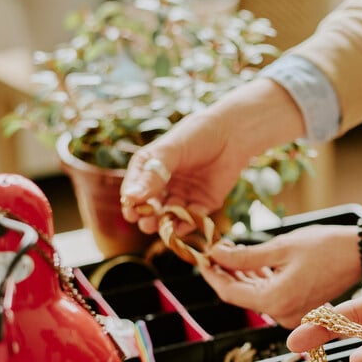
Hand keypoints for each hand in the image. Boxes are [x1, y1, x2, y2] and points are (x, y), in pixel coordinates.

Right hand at [119, 78, 303, 234]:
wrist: (231, 134)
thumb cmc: (196, 136)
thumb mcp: (170, 152)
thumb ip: (152, 174)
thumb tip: (131, 198)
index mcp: (151, 169)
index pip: (136, 189)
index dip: (132, 202)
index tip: (130, 213)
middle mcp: (166, 184)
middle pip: (151, 207)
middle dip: (147, 218)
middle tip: (145, 224)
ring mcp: (184, 195)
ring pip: (170, 215)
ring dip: (166, 223)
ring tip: (163, 227)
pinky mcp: (204, 203)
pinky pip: (192, 218)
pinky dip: (187, 224)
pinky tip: (182, 226)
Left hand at [198, 225, 361, 327]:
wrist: (361, 254)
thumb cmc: (326, 247)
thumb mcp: (280, 247)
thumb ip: (244, 256)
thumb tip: (215, 254)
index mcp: (275, 301)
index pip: (230, 293)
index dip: (212, 274)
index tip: (201, 257)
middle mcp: (283, 316)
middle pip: (241, 296)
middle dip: (226, 273)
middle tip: (215, 249)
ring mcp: (293, 316)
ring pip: (256, 296)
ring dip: (242, 276)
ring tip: (231, 251)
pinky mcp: (301, 310)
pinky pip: (272, 297)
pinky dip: (260, 281)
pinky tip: (253, 263)